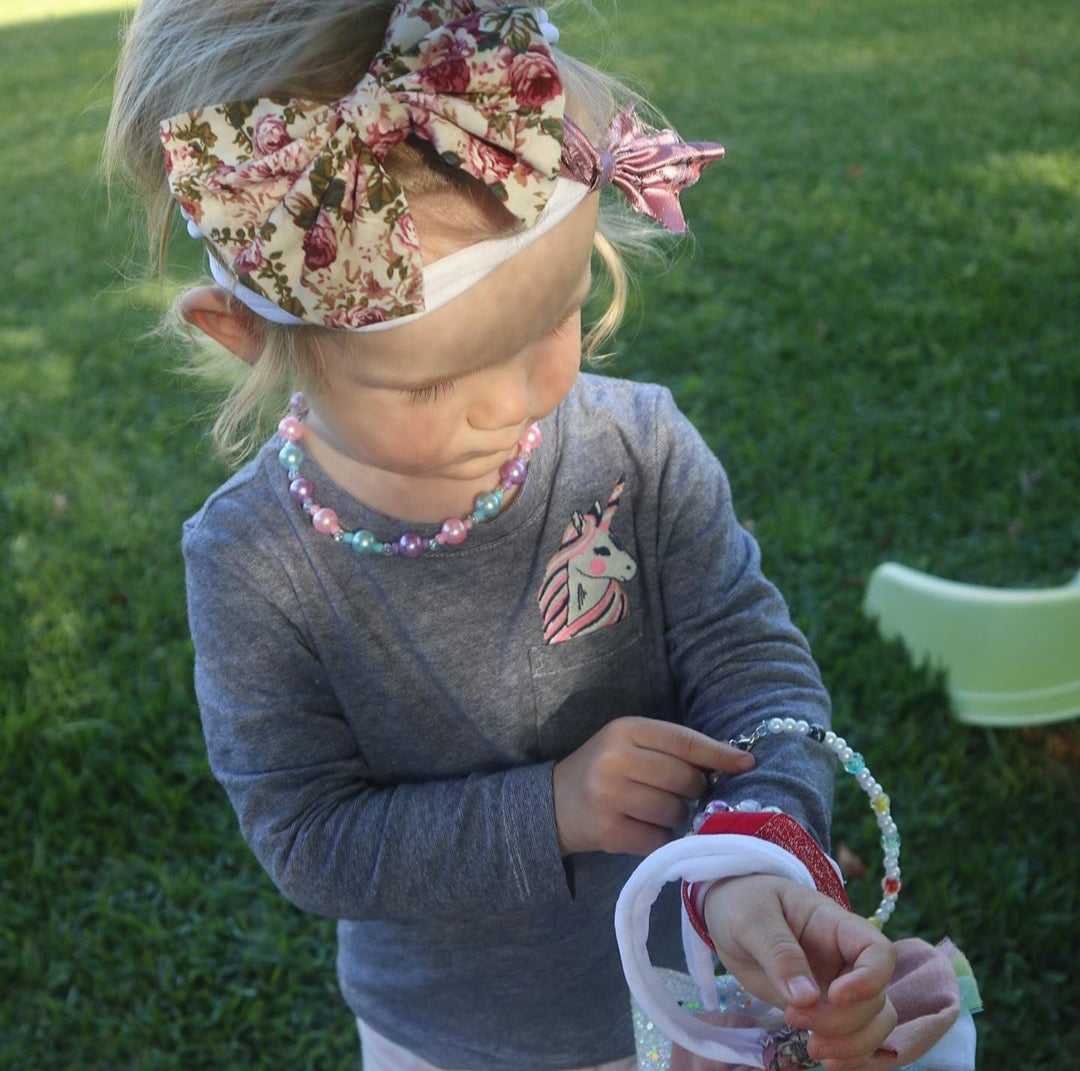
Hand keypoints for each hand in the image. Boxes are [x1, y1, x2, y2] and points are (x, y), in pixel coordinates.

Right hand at [551, 717, 754, 855]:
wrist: (555, 803)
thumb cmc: (606, 769)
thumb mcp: (631, 745)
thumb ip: (673, 749)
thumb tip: (733, 763)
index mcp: (625, 730)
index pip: (684, 741)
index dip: (719, 754)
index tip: (748, 764)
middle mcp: (616, 759)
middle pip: (685, 779)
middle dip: (693, 790)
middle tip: (680, 793)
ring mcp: (609, 796)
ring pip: (675, 812)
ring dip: (676, 817)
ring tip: (656, 810)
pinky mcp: (608, 831)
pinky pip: (658, 839)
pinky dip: (659, 838)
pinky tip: (643, 828)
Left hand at [704, 875, 897, 1070]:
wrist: (727, 913)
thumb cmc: (743, 902)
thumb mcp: (751, 918)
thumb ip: (778, 952)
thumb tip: (806, 997)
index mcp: (834, 925)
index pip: (879, 952)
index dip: (869, 980)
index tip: (834, 996)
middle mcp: (845, 959)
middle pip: (877, 999)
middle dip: (844, 1022)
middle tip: (794, 1019)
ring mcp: (837, 987)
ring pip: (875, 1024)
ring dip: (852, 1046)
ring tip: (811, 1049)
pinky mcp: (824, 1010)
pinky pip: (857, 1040)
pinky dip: (852, 1058)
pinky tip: (827, 1063)